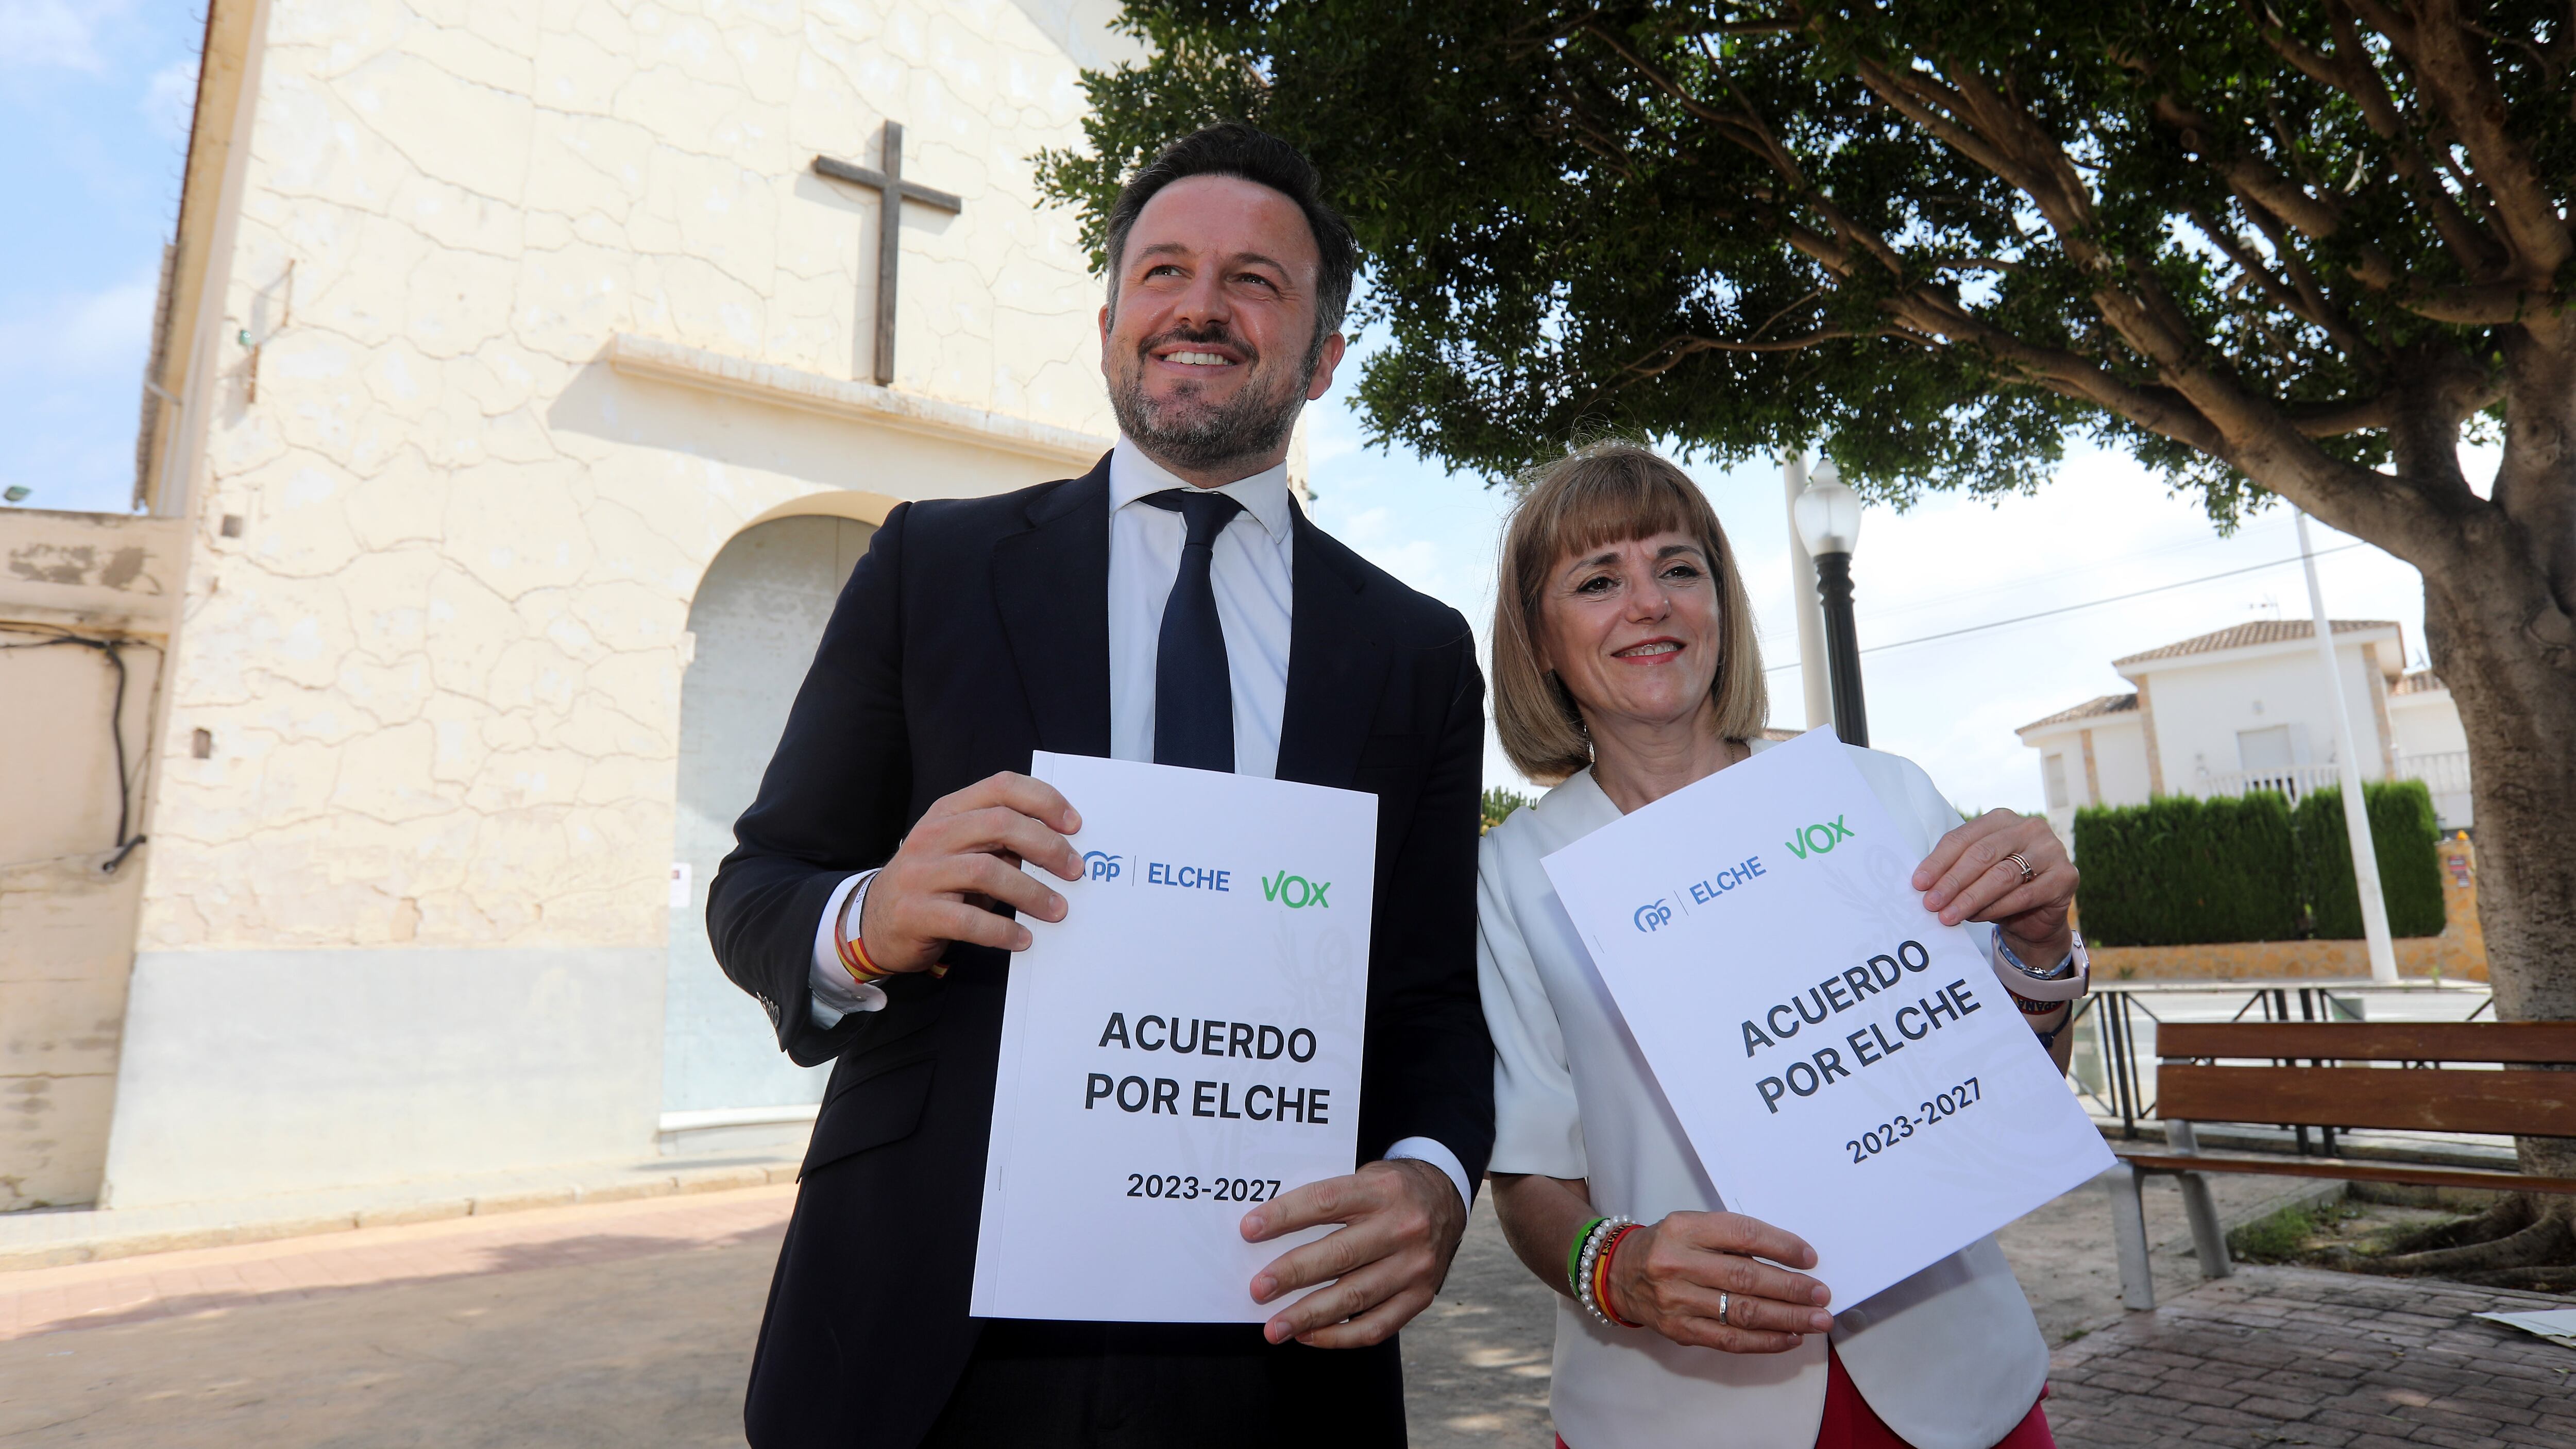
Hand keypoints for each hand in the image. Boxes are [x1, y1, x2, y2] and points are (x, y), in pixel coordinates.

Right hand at [854, 772, 1083, 973]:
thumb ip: (1000, 842)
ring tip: (1057, 910)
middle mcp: (933, 835)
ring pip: (987, 871)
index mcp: (949, 811)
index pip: (1001, 787)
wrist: (875, 922)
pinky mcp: (915, 913)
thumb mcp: (963, 851)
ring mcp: (921, 873)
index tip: (1074, 825)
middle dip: (1046, 846)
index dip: (1043, 800)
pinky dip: (1002, 931)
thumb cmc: (934, 884)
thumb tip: (1060, 846)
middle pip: (999, 824)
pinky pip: (968, 920)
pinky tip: (1022, 939)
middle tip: (1074, 870)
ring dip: (1031, 892)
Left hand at [1241, 1158, 1465, 1346]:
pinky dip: (1339, 1336)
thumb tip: (1268, 1231)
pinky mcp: (1420, 1296)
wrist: (1446, 1200)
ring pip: (1355, 1296)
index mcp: (1382, 1190)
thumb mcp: (1365, 1176)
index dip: (1285, 1216)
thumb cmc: (1391, 1190)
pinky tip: (1310, 1336)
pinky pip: (1376, 1326)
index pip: (1325, 1201)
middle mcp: (1403, 1227)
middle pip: (1339, 1254)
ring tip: (1275, 1327)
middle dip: (1292, 1274)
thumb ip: (1328, 1199)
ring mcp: (1414, 1265)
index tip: (1249, 1230)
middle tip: (1257, 1289)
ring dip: (1309, 1316)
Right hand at [1602, 1211, 1833, 1353]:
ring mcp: (1676, 1301)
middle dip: (1790, 1288)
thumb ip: (1731, 1239)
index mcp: (1683, 1229)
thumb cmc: (1667, 1247)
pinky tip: (1789, 1337)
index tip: (1810, 1258)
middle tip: (1822, 1295)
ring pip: (1741, 1312)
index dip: (1780, 1246)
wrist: (1617, 1274)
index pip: (1741, 1234)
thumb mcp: (1691, 1227)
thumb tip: (1788, 1261)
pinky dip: (1764, 1341)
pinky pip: (1729, 1339)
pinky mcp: (1680, 1330)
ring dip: (1786, 1318)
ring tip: (1816, 1320)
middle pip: (1745, 1277)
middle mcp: (1677, 1264)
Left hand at [1912, 810, 2076, 964]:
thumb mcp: (1975, 873)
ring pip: (2002, 875)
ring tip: (1948, 916)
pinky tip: (1976, 918)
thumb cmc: (1999, 889)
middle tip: (1931, 903)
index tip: (1918, 883)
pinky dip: (1996, 908)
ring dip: (1971, 898)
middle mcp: (2030, 828)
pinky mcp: (2066, 876)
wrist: (2036, 917)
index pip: (1964, 838)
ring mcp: (2051, 850)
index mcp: (2002, 819)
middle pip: (1982, 854)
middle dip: (1952, 881)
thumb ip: (1954, 869)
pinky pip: (2024, 895)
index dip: (1938, 861)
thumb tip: (1922, 882)